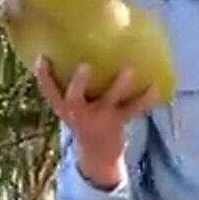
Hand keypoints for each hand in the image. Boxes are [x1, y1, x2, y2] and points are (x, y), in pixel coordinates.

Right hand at [34, 58, 158, 187]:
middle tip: (85, 66)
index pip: (49, 91)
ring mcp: (99, 118)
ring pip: (108, 101)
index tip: (42, 57)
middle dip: (78, 83)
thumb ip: (71, 83)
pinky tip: (156, 85)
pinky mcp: (118, 121)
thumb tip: (76, 44)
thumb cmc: (84, 117)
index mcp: (63, 108)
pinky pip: (133, 108)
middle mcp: (78, 113)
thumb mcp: (72, 105)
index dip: (43, 75)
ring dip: (118, 86)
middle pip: (74, 98)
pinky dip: (146, 98)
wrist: (98, 155)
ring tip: (129, 70)